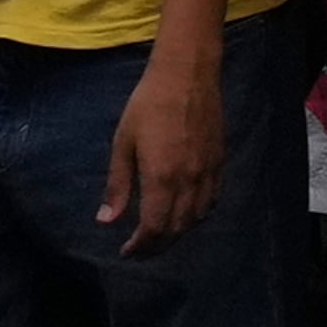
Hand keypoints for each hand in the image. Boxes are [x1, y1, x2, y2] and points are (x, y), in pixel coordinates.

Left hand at [103, 43, 225, 246]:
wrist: (187, 74)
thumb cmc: (148, 104)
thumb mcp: (123, 142)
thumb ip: (118, 184)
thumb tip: (106, 220)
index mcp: (161, 177)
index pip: (153, 228)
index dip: (140, 246)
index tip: (126, 251)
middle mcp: (188, 181)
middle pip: (176, 229)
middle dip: (157, 246)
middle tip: (140, 249)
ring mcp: (208, 173)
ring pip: (196, 219)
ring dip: (177, 233)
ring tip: (160, 236)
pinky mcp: (220, 163)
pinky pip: (212, 201)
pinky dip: (197, 216)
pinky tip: (186, 214)